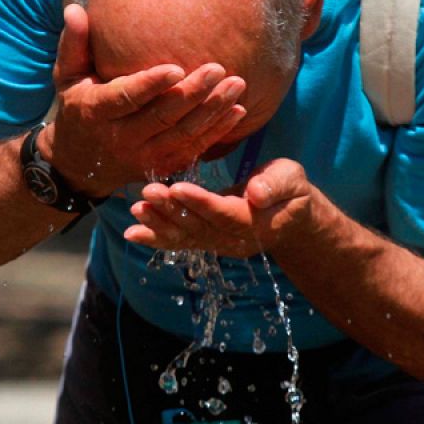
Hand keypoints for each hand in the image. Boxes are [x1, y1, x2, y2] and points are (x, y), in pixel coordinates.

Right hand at [43, 4, 246, 195]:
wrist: (78, 164)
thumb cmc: (75, 108)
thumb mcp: (66, 77)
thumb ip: (74, 44)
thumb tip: (74, 8)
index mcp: (96, 112)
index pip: (127, 98)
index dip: (151, 86)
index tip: (176, 68)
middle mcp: (121, 139)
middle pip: (162, 117)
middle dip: (192, 94)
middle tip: (218, 68)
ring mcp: (143, 157)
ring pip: (182, 135)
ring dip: (212, 112)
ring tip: (237, 85)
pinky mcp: (160, 167)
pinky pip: (193, 150)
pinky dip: (217, 133)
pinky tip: (237, 111)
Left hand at [122, 158, 315, 257]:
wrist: (290, 217)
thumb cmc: (290, 190)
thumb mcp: (291, 179)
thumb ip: (276, 185)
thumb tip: (256, 193)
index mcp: (257, 223)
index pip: (225, 214)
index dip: (201, 203)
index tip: (178, 189)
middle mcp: (234, 240)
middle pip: (200, 227)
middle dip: (171, 210)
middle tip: (148, 193)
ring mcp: (218, 244)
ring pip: (186, 237)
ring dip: (159, 224)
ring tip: (136, 210)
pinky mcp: (206, 241)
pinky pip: (179, 241)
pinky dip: (155, 238)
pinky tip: (132, 232)